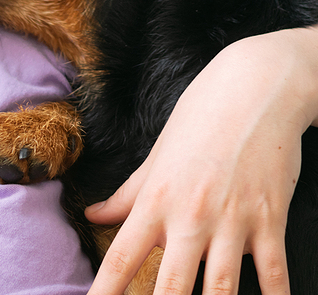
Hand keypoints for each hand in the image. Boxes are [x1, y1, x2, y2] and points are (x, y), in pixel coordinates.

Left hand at [84, 26, 317, 294]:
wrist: (251, 92)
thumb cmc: (196, 124)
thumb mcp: (155, 159)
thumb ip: (125, 195)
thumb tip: (93, 215)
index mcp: (154, 201)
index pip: (121, 257)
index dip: (104, 291)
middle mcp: (188, 216)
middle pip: (169, 285)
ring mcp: (231, 221)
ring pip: (220, 288)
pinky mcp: (269, 220)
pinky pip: (273, 273)